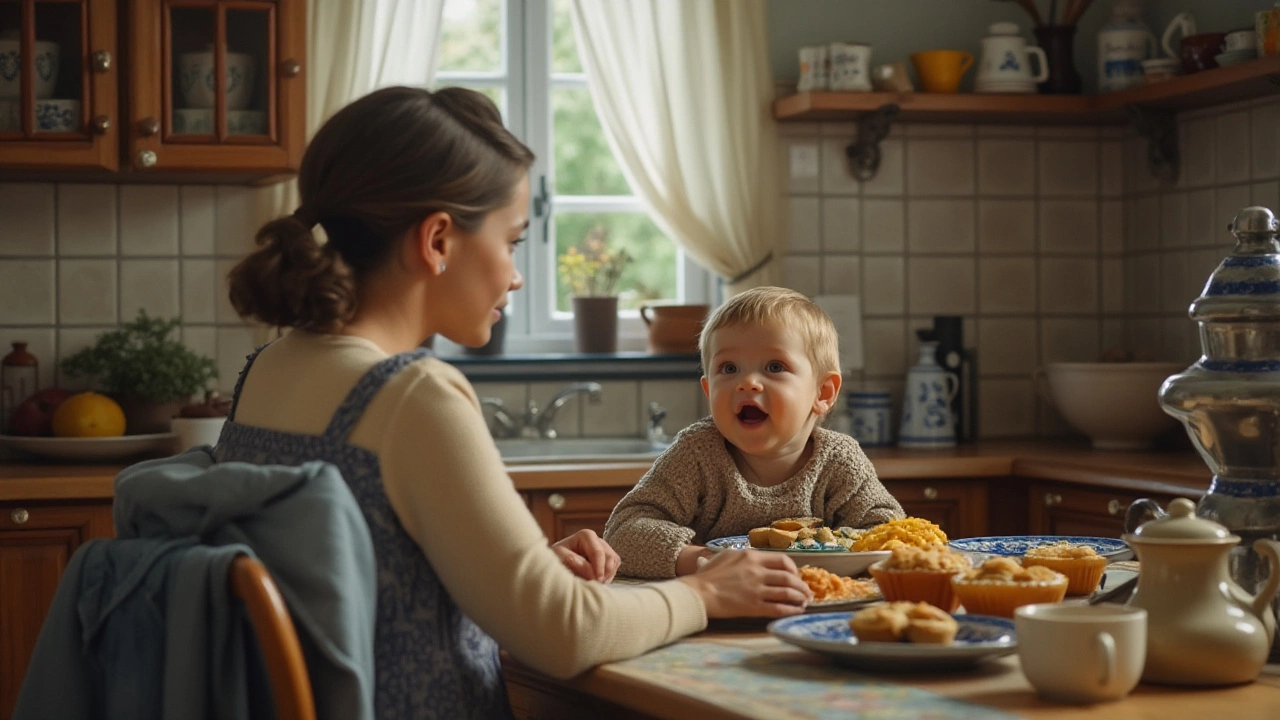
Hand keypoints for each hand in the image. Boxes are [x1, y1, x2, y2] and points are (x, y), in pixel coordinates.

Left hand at [551, 529, 620, 582]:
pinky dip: (609, 575)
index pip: (598, 552)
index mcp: (586, 536)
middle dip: (603, 572)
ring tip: (595, 584)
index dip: (599, 567)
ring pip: (614, 562)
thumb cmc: (556, 559)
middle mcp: (597, 540)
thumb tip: (592, 572)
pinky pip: (615, 566)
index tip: (596, 581)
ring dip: (607, 575)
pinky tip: (598, 581)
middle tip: (594, 585)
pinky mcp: (607, 558)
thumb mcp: (560, 559)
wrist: (557, 564)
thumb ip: (575, 563)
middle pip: (609, 557)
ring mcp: (604, 548)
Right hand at [678, 549, 811, 618]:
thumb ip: (742, 556)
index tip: (795, 576)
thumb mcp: (725, 556)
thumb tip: (750, 557)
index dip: (794, 569)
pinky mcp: (754, 606)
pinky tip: (797, 611)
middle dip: (802, 585)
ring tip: (805, 602)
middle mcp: (758, 571)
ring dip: (800, 598)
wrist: (698, 592)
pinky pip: (779, 608)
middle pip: (789, 577)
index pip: (783, 560)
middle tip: (806, 592)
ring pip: (788, 592)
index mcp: (752, 556)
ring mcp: (757, 589)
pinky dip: (791, 610)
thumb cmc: (707, 575)